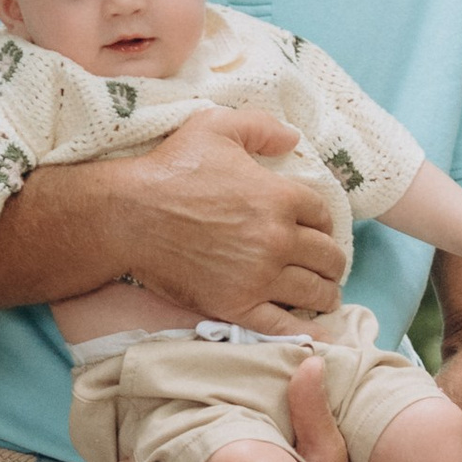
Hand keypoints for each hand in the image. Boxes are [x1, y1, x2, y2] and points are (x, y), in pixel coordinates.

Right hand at [111, 110, 347, 329]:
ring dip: (325, 295)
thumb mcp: (216, 126)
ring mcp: (259, 276)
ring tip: (325, 297)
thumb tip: (293, 139)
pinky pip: (283, 326)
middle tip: (329, 268)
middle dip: (332, 263)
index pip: (323, 216)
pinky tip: (317, 335)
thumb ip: (261, 127)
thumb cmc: (170, 168)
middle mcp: (278, 239)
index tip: (318, 232)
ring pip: (313, 292)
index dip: (323, 224)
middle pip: (327, 257)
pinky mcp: (237, 304)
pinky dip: (304, 332)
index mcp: (279, 197)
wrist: (129, 216)